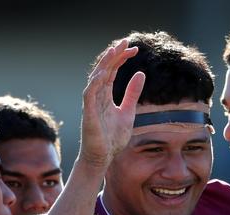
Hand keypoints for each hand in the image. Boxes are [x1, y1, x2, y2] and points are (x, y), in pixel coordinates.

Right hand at [79, 39, 145, 168]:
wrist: (103, 157)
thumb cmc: (112, 137)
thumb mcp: (128, 111)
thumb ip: (132, 93)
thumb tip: (141, 74)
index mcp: (105, 95)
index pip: (112, 70)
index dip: (122, 58)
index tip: (134, 49)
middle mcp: (97, 96)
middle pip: (104, 70)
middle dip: (114, 55)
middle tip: (126, 41)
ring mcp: (91, 104)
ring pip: (95, 78)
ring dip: (104, 64)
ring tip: (114, 50)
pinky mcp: (88, 113)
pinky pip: (89, 94)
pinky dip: (95, 82)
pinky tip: (103, 72)